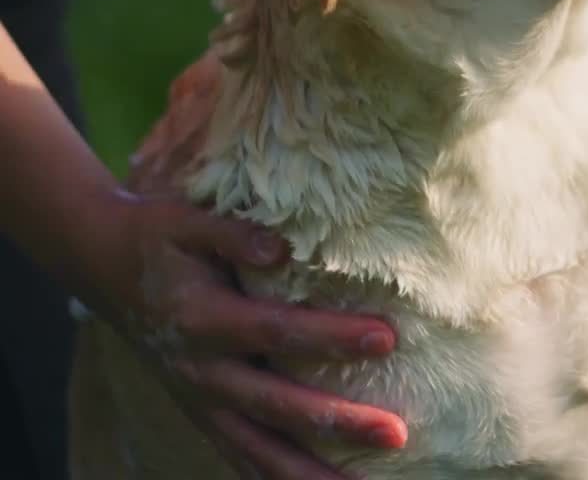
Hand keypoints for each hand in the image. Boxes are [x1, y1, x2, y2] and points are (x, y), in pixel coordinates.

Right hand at [80, 189, 407, 479]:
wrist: (102, 267)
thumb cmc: (158, 239)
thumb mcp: (187, 222)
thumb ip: (234, 234)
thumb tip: (282, 247)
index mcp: (202, 319)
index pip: (277, 331)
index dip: (331, 336)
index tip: (387, 338)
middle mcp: (201, 371)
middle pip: (277, 406)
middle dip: (338, 423)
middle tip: (396, 434)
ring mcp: (200, 401)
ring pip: (258, 450)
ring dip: (311, 474)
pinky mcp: (202, 415)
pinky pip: (241, 457)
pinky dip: (275, 478)